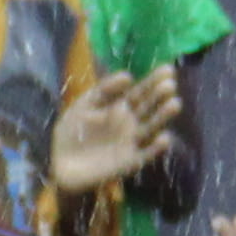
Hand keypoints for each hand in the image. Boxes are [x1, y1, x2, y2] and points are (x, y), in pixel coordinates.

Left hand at [44, 68, 181, 198]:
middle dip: (159, 96)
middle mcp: (130, 123)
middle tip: (170, 84)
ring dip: (163, 116)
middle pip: (148, 107)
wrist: (61, 165)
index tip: (168, 70)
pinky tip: (164, 138)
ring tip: (174, 104)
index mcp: (119, 107)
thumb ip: (103, 90)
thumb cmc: (71, 133)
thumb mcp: (83, 106)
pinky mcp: (130, 162)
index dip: (153, 81)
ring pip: (151, 127)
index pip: (140, 92)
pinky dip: (156, 148)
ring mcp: (131, 142)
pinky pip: (146, 154)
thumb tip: (128, 76)